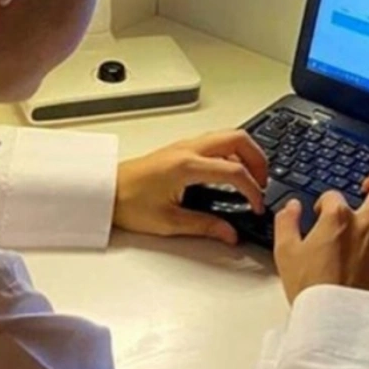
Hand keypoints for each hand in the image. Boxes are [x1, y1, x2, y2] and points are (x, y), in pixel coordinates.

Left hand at [113, 130, 267, 244]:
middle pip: (238, 139)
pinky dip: (232, 152)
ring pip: (228, 136)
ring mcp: (185, 145)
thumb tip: (230, 233)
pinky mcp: (181, 149)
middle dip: (258, 159)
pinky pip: (216, 141)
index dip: (252, 190)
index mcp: (187, 166)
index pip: (235, 171)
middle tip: (263, 182)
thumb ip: (205, 227)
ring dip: (246, 153)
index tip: (256, 205)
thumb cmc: (128, 202)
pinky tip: (231, 172)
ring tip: (252, 177)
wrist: (105, 191)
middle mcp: (188, 149)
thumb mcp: (169, 222)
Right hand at [273, 172, 368, 303]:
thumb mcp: (285, 252)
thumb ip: (286, 222)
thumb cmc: (310, 290)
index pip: (334, 195)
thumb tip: (292, 206)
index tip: (322, 214)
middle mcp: (366, 225)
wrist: (331, 321)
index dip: (326, 202)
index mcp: (338, 219)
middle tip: (368, 187)